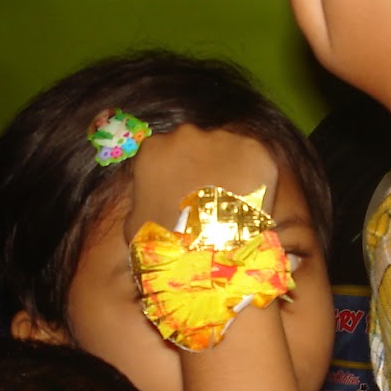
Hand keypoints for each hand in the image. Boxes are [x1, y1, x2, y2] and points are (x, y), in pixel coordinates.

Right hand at [124, 125, 279, 241]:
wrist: (207, 255)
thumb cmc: (163, 244)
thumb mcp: (134, 224)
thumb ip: (142, 200)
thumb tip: (151, 201)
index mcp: (152, 150)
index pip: (164, 153)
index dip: (176, 174)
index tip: (184, 193)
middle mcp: (185, 134)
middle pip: (196, 146)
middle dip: (203, 165)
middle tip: (211, 198)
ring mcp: (221, 138)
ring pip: (227, 149)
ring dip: (230, 168)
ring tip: (235, 200)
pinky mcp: (253, 149)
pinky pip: (255, 158)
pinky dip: (256, 175)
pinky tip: (253, 199)